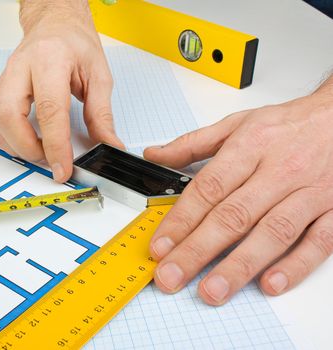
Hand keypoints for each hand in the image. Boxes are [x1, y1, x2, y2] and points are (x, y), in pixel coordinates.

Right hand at [0, 0, 122, 182]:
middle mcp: (20, 67)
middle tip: (49, 158)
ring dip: (14, 145)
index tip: (62, 168)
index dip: (55, 145)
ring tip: (39, 149)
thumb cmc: (74, 43)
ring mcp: (4, 77)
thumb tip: (107, 144)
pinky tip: (22, 139)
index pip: (49, 109)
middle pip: (8, 116)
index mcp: (50, 59)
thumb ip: (101, 113)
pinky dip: (3, 137)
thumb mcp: (98, 74)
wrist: (54, 24)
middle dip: (27, 148)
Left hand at [144, 80, 332, 304]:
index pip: (208, 188)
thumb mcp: (237, 124)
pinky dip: (295, 264)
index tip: (160, 246)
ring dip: (239, 265)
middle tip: (171, 276)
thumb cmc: (289, 125)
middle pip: (233, 216)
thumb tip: (155, 155)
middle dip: (197, 250)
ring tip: (211, 290)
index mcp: (250, 147)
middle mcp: (279, 170)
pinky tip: (269, 284)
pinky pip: (318, 241)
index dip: (181, 220)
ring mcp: (310, 192)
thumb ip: (192, 143)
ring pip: (272, 232)